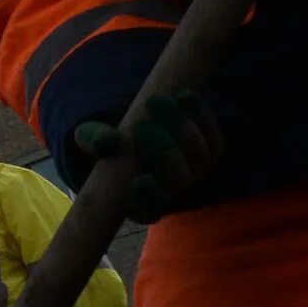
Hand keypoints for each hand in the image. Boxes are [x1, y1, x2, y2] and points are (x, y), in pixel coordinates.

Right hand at [73, 90, 223, 221]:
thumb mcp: (93, 142)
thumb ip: (93, 141)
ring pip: (198, 154)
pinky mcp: (211, 152)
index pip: (148, 210)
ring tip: (155, 101)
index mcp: (139, 201)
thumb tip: (108, 143)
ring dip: (179, 126)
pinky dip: (199, 115)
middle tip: (141, 124)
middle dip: (164, 150)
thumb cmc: (111, 145)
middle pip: (178, 177)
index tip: (140, 179)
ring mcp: (195, 173)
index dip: (147, 198)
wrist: (139, 130)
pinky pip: (214, 137)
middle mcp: (171, 191)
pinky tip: (184, 96)